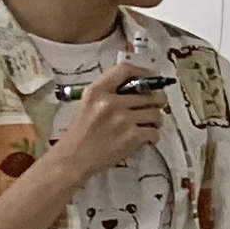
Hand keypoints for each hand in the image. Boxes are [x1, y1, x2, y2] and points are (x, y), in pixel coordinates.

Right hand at [41, 63, 167, 180]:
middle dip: (157, 101)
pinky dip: (153, 135)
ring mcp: (123, 119)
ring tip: (149, 124)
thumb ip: (109, 92)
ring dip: (157, 120)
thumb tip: (139, 87)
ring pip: (156, 113)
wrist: (72, 158)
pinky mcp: (131, 136)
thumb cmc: (80, 132)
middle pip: (150, 94)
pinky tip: (145, 137)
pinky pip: (154, 132)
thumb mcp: (88, 103)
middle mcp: (111, 102)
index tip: (153, 77)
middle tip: (155, 107)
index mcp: (97, 91)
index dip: (144, 72)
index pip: (125, 70)